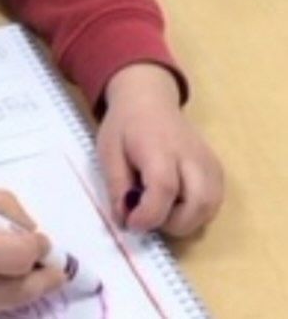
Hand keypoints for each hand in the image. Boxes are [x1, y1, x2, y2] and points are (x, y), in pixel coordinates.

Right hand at [0, 187, 63, 317]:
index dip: (38, 247)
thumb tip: (31, 230)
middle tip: (58, 267)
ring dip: (32, 289)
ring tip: (43, 274)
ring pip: (13, 304)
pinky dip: (10, 296)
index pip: (20, 257)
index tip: (42, 239)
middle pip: (24, 290)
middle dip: (46, 276)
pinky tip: (15, 282)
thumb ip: (4, 207)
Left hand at [97, 62, 223, 237]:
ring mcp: (208, 162)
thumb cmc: (125, 126)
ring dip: (186, 220)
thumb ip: (117, 186)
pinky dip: (197, 212)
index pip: (164, 187)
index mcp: (159, 147)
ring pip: (210, 207)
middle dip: (173, 223)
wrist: (148, 99)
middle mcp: (191, 155)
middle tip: (149, 215)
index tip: (131, 223)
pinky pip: (214, 201)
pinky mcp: (216, 169)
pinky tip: (176, 202)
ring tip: (161, 207)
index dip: (149, 214)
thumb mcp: (108, 151)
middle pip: (198, 202)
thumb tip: (125, 221)